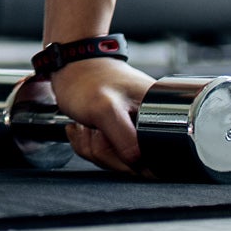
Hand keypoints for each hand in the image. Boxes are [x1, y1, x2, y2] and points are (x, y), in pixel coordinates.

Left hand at [49, 57, 155, 174]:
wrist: (70, 66)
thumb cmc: (87, 80)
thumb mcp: (106, 110)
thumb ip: (125, 140)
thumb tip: (141, 165)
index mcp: (160, 113)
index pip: (159, 159)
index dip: (135, 161)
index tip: (116, 143)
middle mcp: (152, 122)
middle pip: (134, 165)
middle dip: (108, 151)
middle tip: (98, 128)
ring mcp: (135, 128)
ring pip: (116, 161)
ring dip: (96, 147)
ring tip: (92, 123)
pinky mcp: (120, 132)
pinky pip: (106, 155)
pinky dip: (91, 145)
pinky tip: (87, 127)